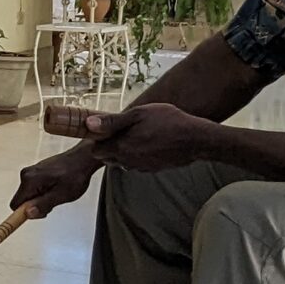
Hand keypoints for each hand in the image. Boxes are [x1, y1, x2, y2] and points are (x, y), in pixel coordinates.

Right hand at [9, 144, 99, 218]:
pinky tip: (57, 187)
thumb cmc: (76, 173)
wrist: (83, 158)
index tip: (36, 215)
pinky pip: (35, 188)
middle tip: (54, 200)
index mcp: (30, 180)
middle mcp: (27, 174)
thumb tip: (28, 213)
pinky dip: (44, 191)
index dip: (25, 213)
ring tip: (58, 192)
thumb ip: (43, 205)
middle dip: (37, 205)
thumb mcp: (61, 195)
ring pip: (30, 195)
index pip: (15, 205)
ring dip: (42, 198)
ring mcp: (31, 172)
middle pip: (23, 200)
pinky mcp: (36, 172)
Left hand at [79, 101, 207, 173]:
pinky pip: (136, 163)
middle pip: (107, 157)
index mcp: (121, 148)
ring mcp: (141, 167)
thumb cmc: (168, 122)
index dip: (98, 138)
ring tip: (137, 135)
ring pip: (122, 161)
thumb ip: (112, 121)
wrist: (195, 139)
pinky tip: (149, 142)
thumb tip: (88, 124)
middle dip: (109, 145)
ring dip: (123, 150)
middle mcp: (128, 162)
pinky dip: (137, 155)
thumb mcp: (138, 114)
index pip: (95, 150)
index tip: (106, 128)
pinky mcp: (152, 169)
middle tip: (122, 130)